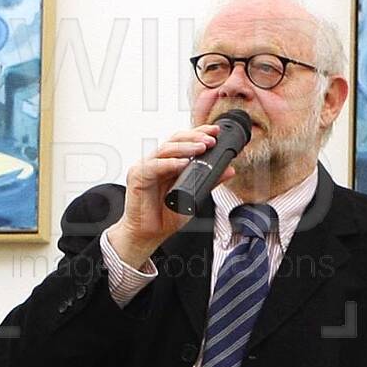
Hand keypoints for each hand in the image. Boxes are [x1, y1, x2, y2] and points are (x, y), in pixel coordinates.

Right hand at [106, 126, 224, 269]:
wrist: (149, 235)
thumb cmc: (166, 216)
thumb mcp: (194, 197)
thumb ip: (210, 182)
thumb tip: (229, 170)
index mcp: (170, 163)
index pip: (184, 141)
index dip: (199, 133)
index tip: (216, 132)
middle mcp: (158, 161)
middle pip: (175, 140)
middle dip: (194, 137)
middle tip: (211, 140)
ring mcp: (146, 167)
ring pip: (166, 149)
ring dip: (185, 147)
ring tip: (201, 148)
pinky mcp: (137, 176)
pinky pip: (153, 166)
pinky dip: (168, 163)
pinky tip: (182, 164)